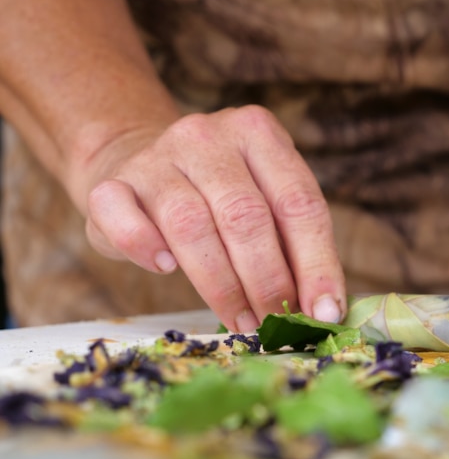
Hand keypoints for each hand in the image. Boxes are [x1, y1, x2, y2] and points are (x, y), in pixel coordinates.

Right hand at [81, 105, 345, 332]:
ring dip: (221, 285)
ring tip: (242, 321)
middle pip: (246, 216)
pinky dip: (145, 248)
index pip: (299, 203)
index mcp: (259, 133)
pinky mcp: (111, 183)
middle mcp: (208, 136)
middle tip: (277, 325)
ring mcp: (156, 156)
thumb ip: (295, 245)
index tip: (324, 312)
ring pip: (191, 225)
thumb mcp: (265, 201)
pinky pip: (123, 219)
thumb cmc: (218, 195)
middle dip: (268, 281)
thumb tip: (325, 309)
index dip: (316, 263)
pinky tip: (165, 269)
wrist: (135, 160)